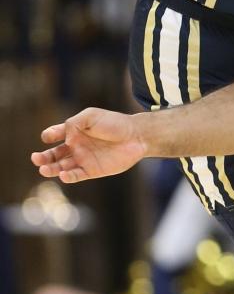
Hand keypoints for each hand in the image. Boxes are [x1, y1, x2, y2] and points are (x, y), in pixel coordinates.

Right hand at [31, 108, 147, 181]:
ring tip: (44, 169)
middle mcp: (76, 146)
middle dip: (43, 157)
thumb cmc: (114, 123)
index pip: (55, 134)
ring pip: (61, 167)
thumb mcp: (92, 116)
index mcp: (74, 131)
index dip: (49, 135)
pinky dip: (68, 177)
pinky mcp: (92, 170)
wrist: (136, 136)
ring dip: (51, 169)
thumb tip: (65, 138)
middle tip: (36, 159)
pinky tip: (63, 175)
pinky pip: (76, 176)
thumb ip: (74, 123)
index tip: (48, 136)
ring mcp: (83, 159)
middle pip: (54, 154)